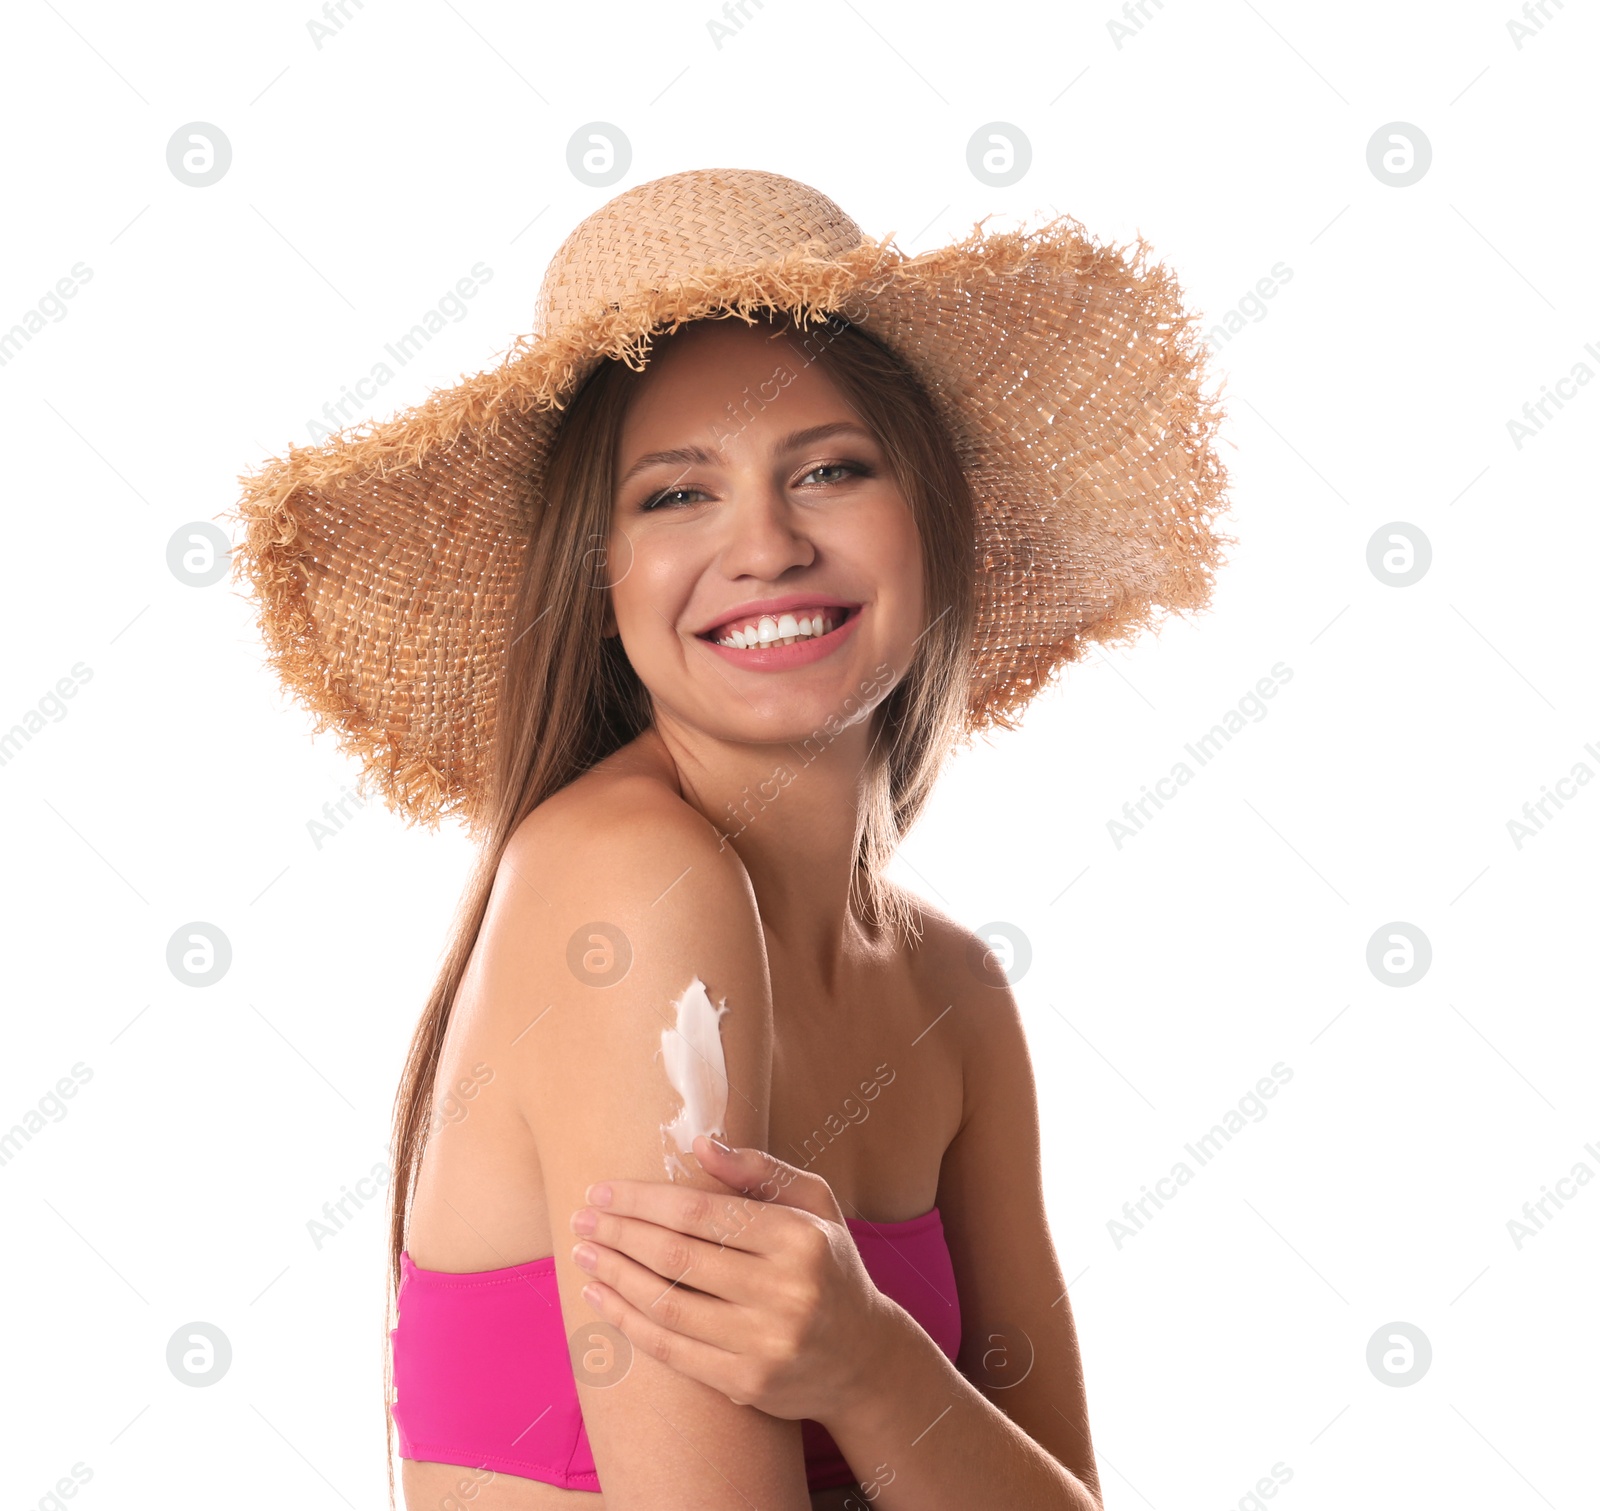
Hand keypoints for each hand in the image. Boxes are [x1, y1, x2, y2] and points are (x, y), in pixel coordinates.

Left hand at [567, 1136, 892, 1423]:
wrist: (865, 1358)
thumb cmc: (827, 1264)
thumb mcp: (813, 1203)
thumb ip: (758, 1170)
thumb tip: (699, 1143)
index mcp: (799, 1237)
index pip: (703, 1213)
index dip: (644, 1201)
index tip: (603, 1191)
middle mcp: (786, 1291)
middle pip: (678, 1257)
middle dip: (619, 1235)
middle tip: (581, 1219)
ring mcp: (766, 1343)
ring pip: (667, 1306)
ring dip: (615, 1277)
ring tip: (582, 1255)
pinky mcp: (748, 1383)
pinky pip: (672, 1350)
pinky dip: (629, 1322)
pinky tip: (602, 1298)